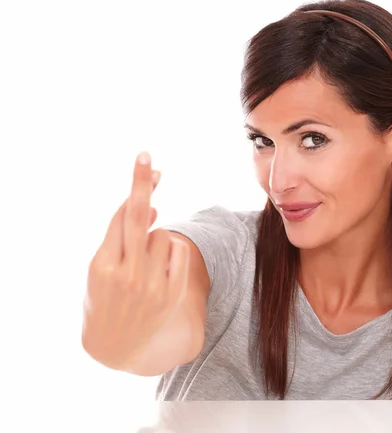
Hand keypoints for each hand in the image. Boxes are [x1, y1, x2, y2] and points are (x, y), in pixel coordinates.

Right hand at [82, 152, 189, 369]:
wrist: (116, 345)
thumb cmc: (104, 298)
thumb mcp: (100, 269)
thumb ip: (122, 237)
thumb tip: (153, 208)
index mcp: (102, 265)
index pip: (120, 215)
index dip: (136, 186)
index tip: (146, 160)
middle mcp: (126, 273)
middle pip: (138, 216)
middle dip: (142, 184)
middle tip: (148, 157)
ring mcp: (151, 284)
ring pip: (163, 234)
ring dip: (156, 238)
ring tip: (144, 263)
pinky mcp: (171, 293)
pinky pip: (180, 252)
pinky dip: (171, 251)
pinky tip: (160, 267)